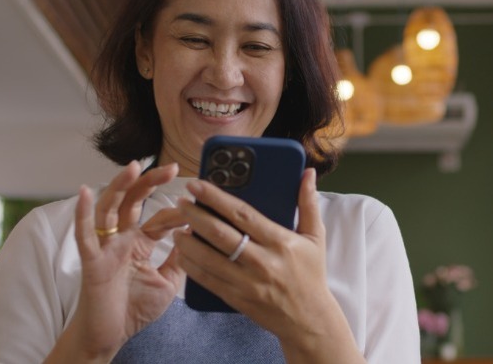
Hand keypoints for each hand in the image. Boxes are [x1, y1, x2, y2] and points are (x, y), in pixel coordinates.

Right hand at [48, 161, 186, 361]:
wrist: (110, 336)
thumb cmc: (134, 308)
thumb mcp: (168, 281)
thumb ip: (180, 258)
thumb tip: (197, 234)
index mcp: (139, 243)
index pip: (158, 217)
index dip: (177, 211)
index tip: (197, 205)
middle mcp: (121, 239)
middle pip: (133, 201)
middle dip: (150, 182)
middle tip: (173, 167)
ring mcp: (105, 248)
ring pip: (110, 209)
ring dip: (121, 186)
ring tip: (134, 166)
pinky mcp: (92, 262)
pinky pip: (85, 236)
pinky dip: (83, 213)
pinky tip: (86, 192)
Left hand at [174, 168, 363, 362]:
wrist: (309, 319)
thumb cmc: (311, 274)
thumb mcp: (315, 237)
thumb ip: (308, 203)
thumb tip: (308, 173)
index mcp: (280, 241)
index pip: (242, 214)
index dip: (216, 198)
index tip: (197, 185)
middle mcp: (262, 261)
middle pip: (220, 234)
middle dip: (195, 215)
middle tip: (181, 202)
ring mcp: (247, 282)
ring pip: (208, 258)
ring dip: (188, 242)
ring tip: (177, 228)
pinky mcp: (237, 298)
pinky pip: (208, 280)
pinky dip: (192, 266)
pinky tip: (182, 254)